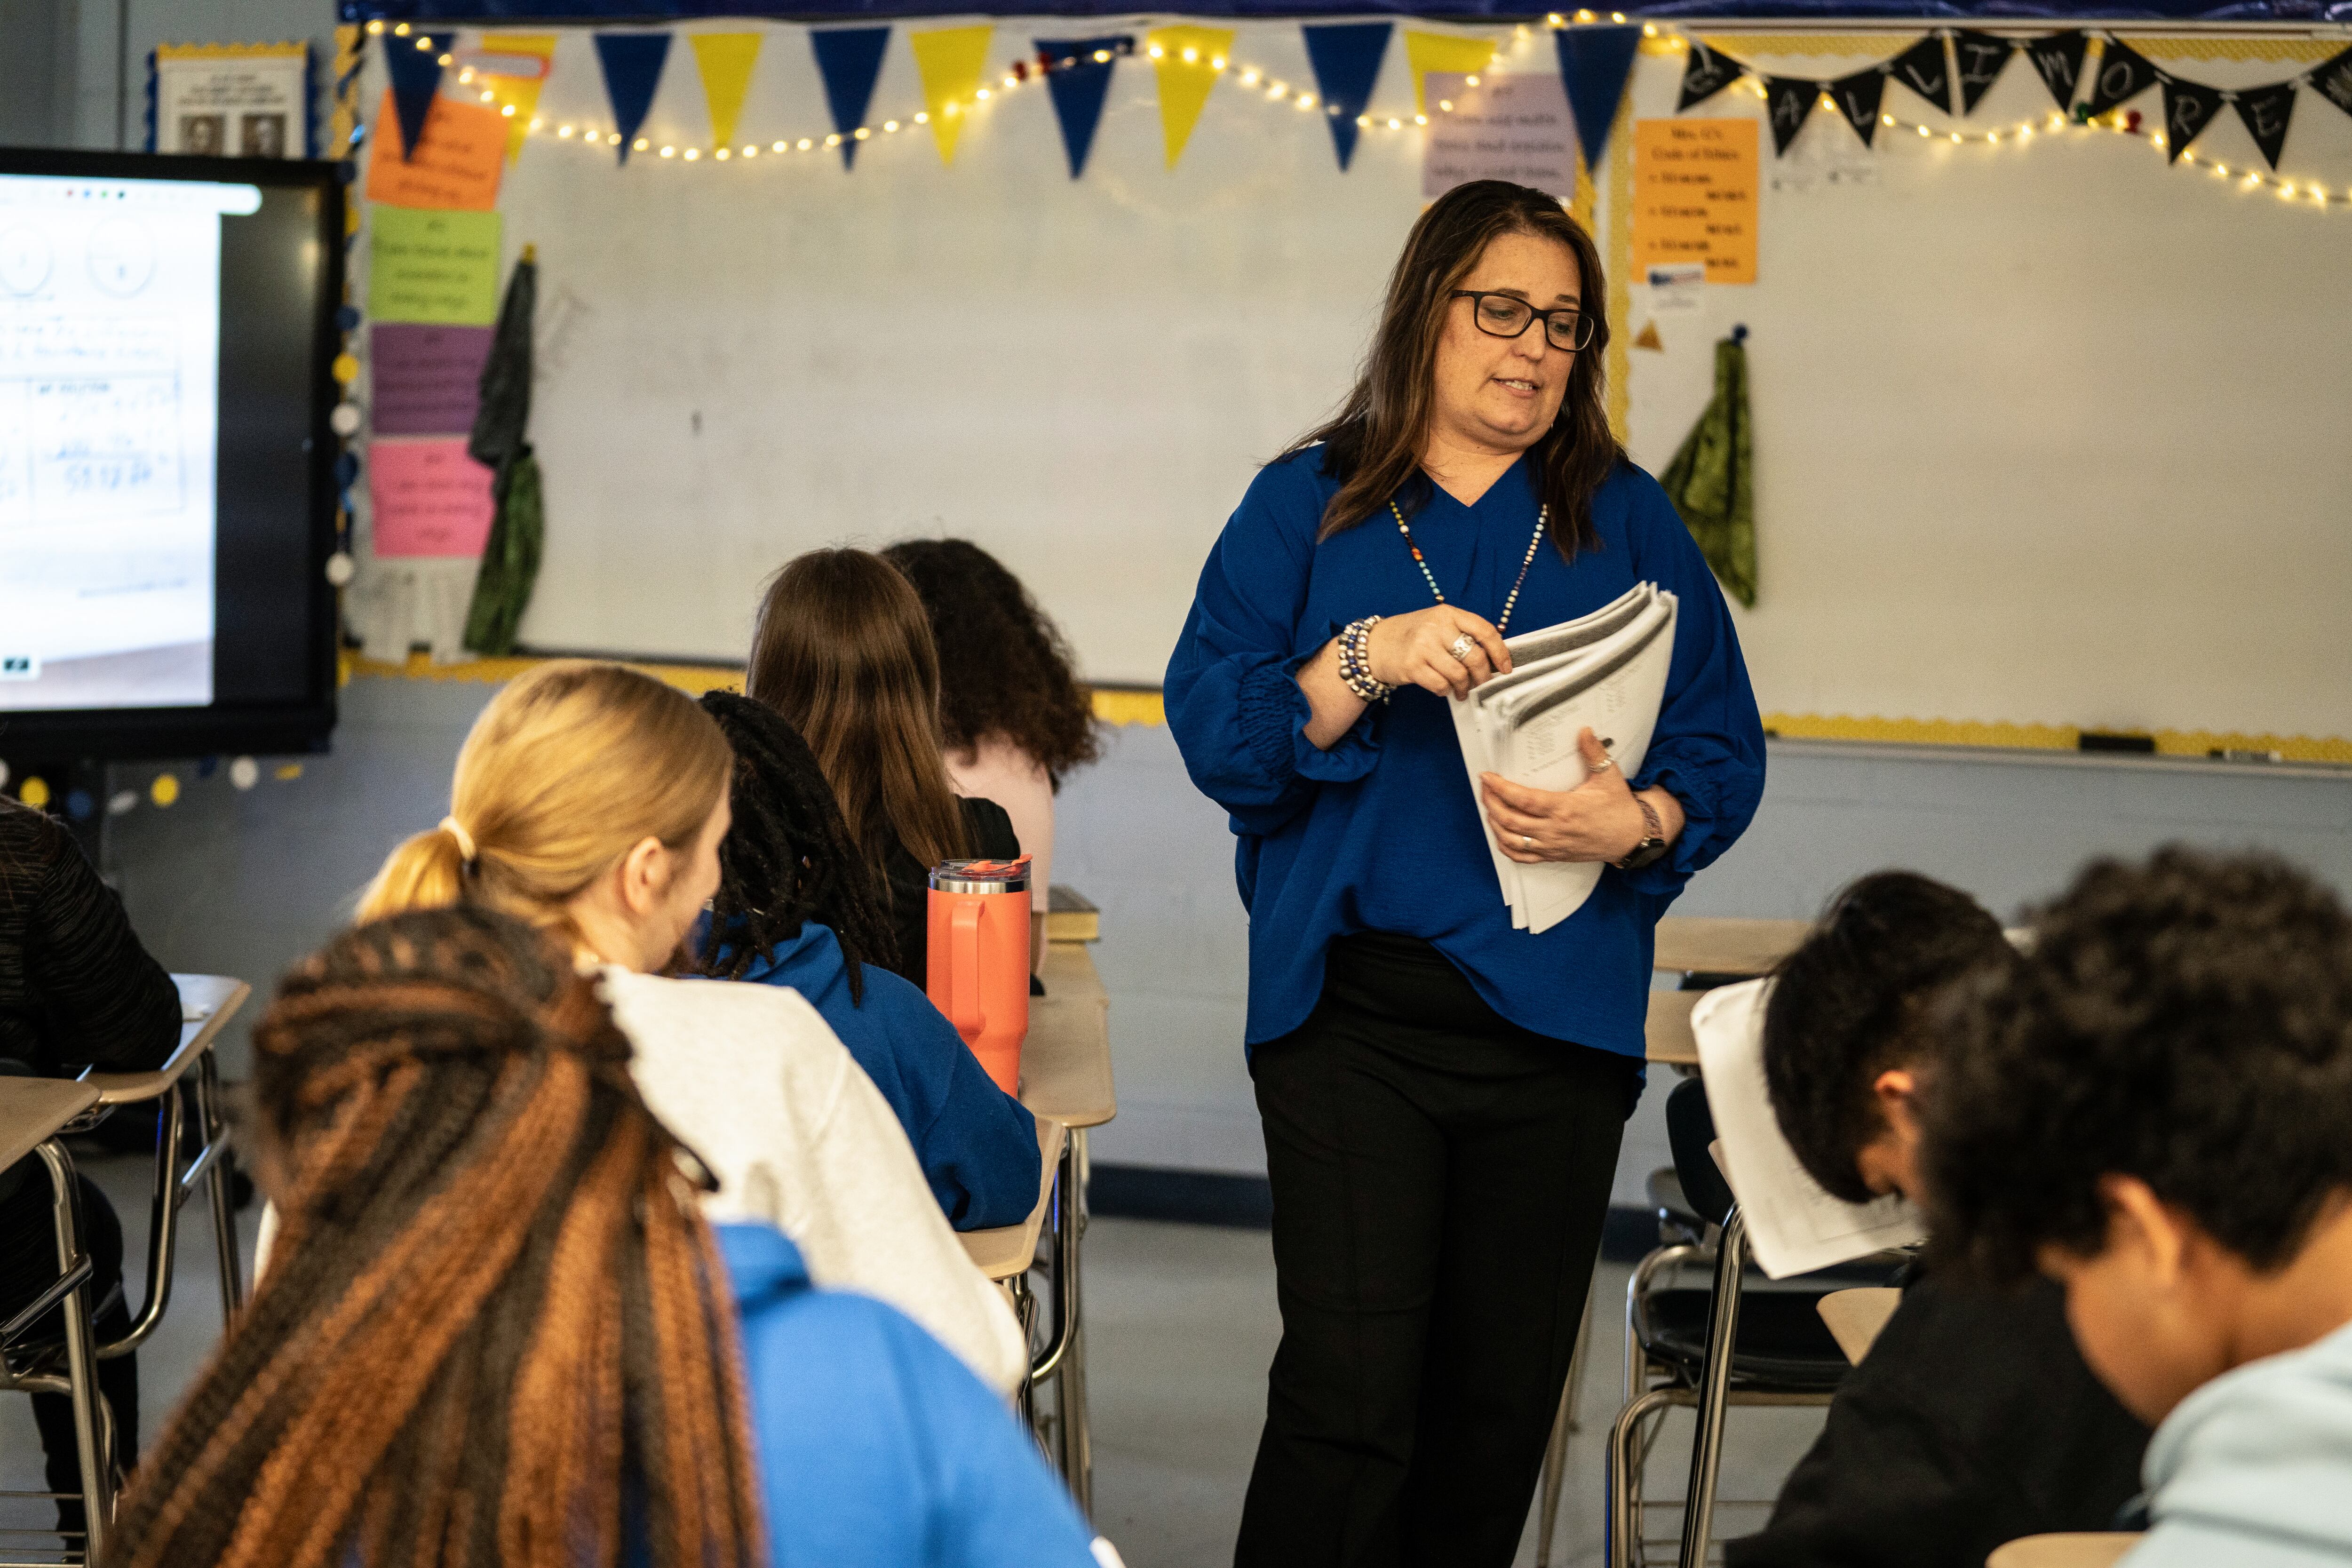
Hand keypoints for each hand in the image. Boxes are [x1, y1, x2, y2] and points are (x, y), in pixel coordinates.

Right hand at [1366, 606, 1511, 699]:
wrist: (1375, 644)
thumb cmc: (1411, 636)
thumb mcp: (1437, 624)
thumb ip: (1462, 634)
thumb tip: (1492, 657)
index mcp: (1447, 613)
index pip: (1484, 631)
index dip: (1500, 652)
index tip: (1505, 667)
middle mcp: (1436, 627)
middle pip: (1475, 657)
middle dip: (1483, 676)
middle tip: (1481, 683)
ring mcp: (1422, 646)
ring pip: (1459, 674)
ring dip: (1464, 687)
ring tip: (1460, 690)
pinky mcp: (1411, 666)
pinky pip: (1440, 685)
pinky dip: (1446, 691)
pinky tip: (1443, 688)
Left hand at [1482, 729, 1655, 863]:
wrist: (1632, 837)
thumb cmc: (1619, 808)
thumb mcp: (1609, 776)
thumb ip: (1594, 753)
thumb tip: (1584, 731)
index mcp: (1565, 808)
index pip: (1523, 799)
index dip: (1500, 788)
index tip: (1487, 776)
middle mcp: (1554, 830)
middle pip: (1510, 820)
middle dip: (1491, 802)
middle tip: (1485, 787)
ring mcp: (1552, 846)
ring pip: (1511, 840)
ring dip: (1494, 824)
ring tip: (1489, 806)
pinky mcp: (1553, 856)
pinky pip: (1522, 857)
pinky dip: (1506, 847)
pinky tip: (1500, 834)